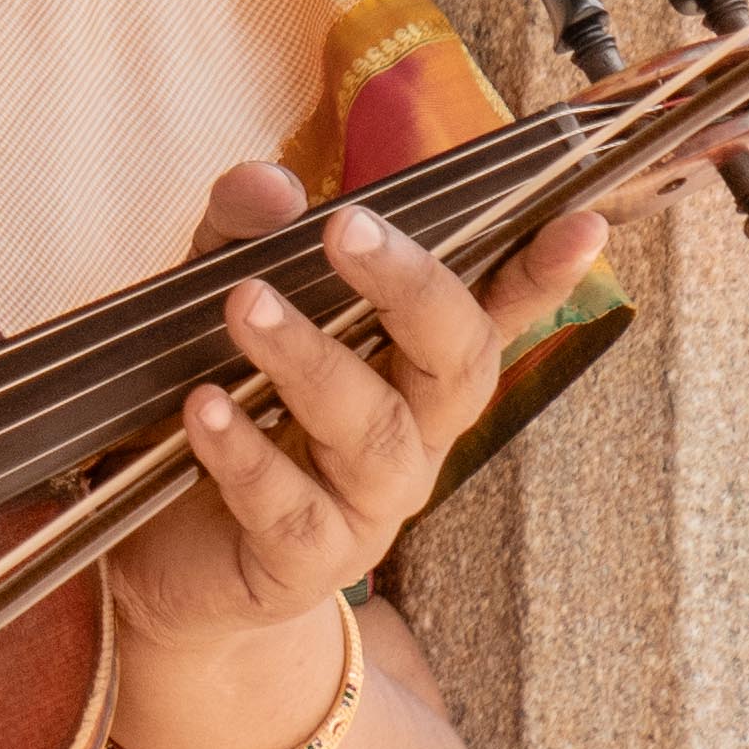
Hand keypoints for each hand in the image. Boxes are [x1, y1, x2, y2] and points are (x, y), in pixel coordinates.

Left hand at [91, 155, 604, 668]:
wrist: (165, 564)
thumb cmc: (216, 407)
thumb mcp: (212, 300)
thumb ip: (241, 235)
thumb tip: (270, 184)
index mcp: (411, 370)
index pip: (491, 313)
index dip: (543, 274)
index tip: (583, 223)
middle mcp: (413, 437)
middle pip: (455, 365)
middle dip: (410, 290)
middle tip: (346, 228)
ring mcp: (368, 506)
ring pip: (373, 431)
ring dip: (310, 360)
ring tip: (245, 304)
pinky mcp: (305, 563)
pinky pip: (291, 508)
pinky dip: (247, 453)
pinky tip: (206, 408)